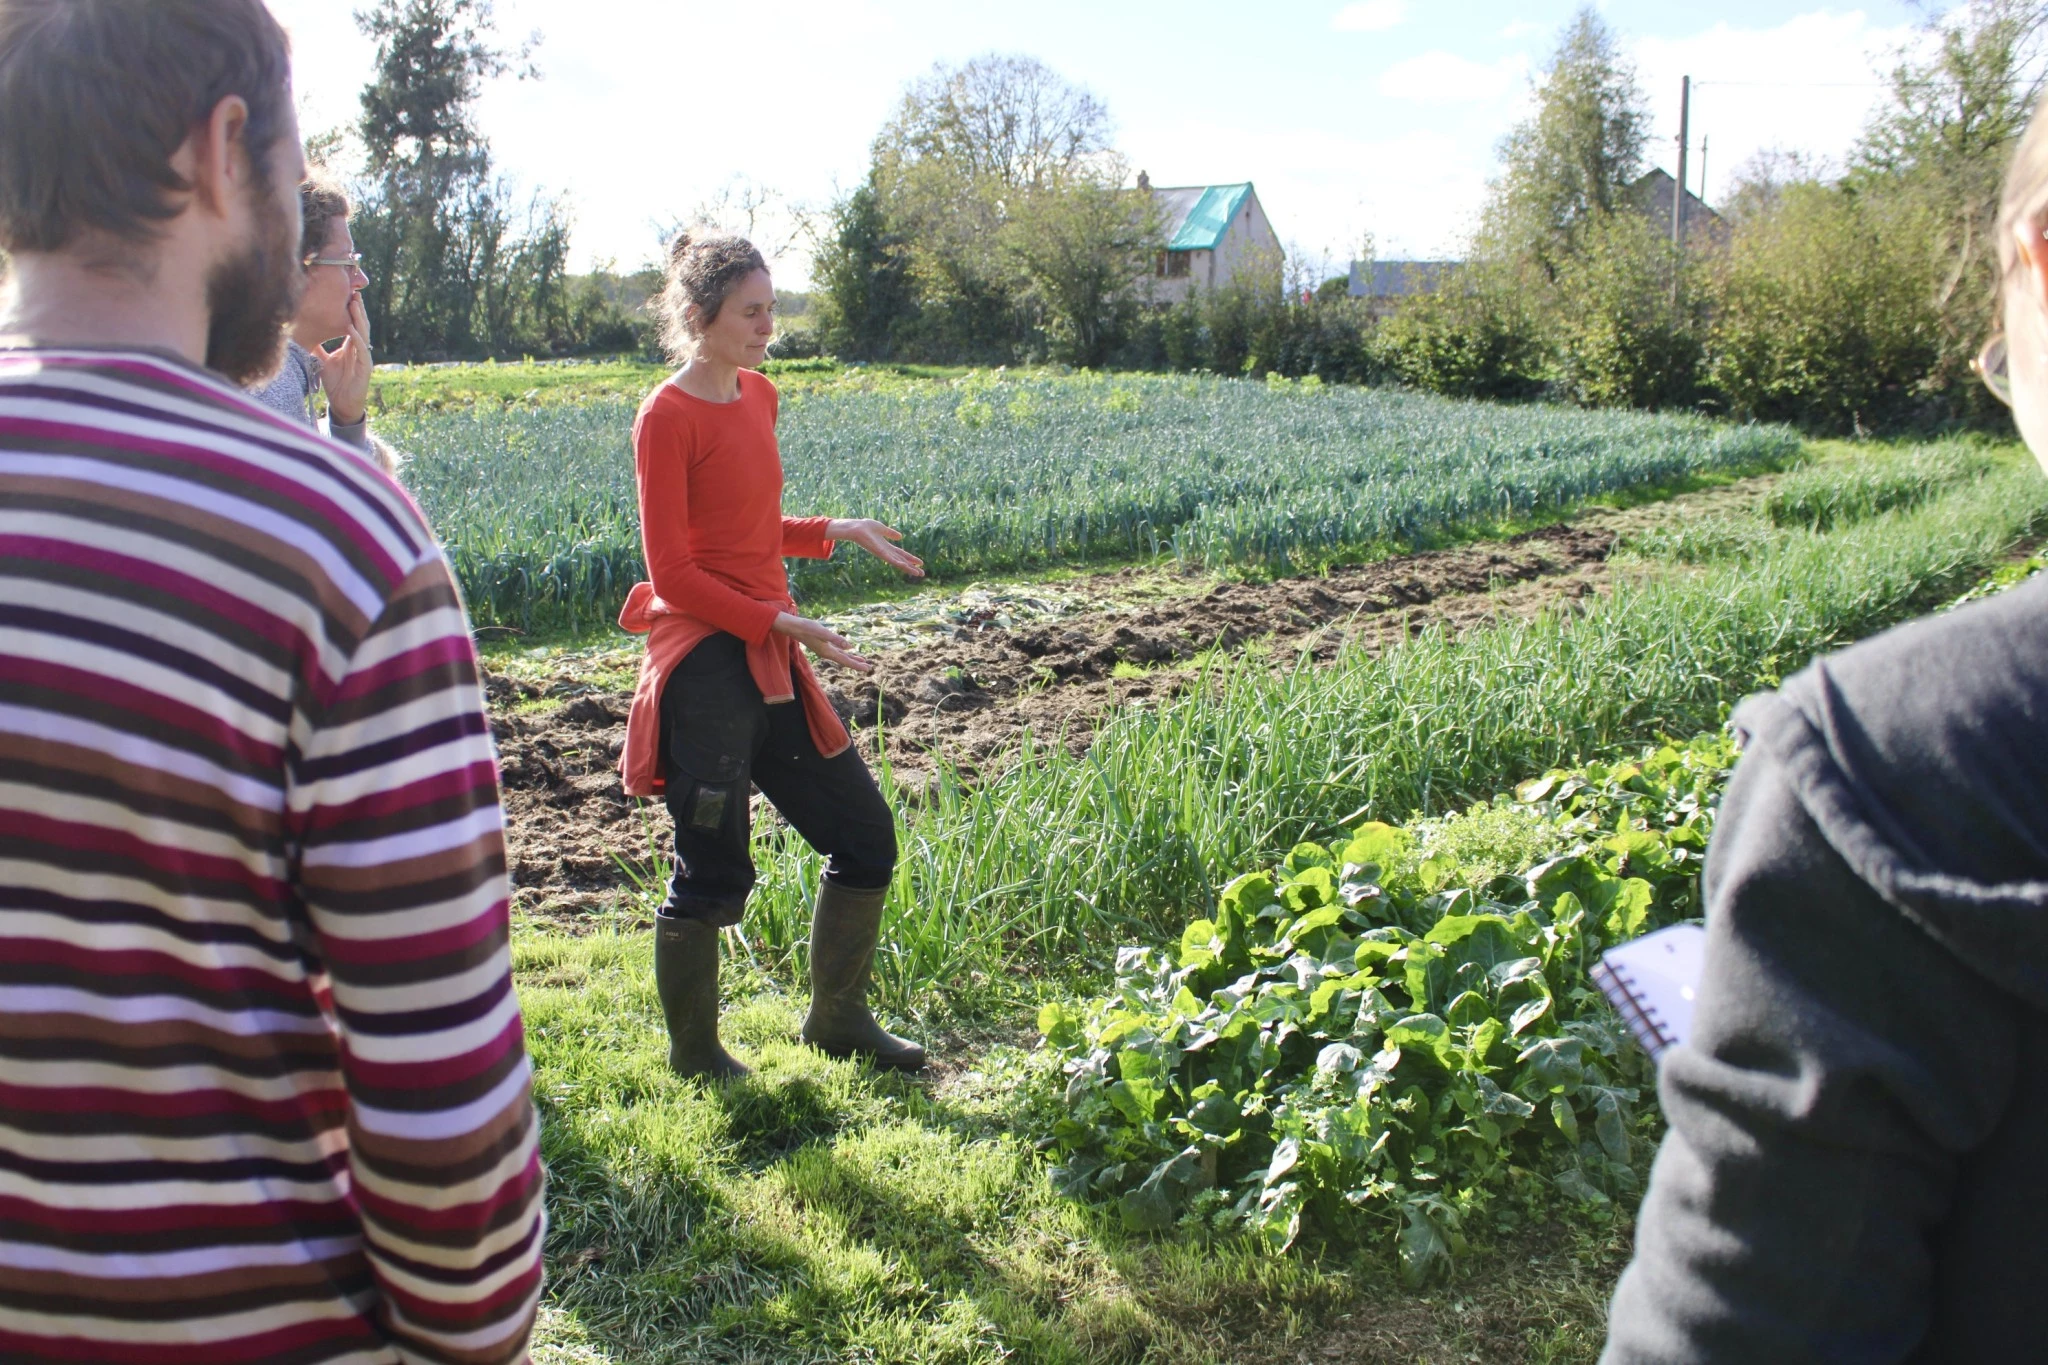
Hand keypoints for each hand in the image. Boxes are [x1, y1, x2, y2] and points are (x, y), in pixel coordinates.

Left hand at [322, 292, 373, 426]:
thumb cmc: (335, 383)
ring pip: (364, 334)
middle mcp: (360, 350)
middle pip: (361, 325)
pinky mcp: (365, 367)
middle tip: (353, 292)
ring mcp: (364, 358)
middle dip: (358, 309)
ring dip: (359, 319)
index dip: (352, 311)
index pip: (354, 324)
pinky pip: (362, 350)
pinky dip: (357, 339)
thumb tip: (303, 334)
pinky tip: (351, 328)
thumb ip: (317, 348)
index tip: (347, 295)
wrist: (342, 403)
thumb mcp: (322, 361)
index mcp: (352, 347)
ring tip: (354, 304)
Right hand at [773, 612, 872, 672]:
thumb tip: (850, 646)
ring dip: (851, 658)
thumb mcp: (823, 632)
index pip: (846, 661)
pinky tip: (847, 650)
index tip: (867, 668)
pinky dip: (844, 652)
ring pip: (841, 656)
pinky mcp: (822, 645)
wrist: (793, 627)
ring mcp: (824, 649)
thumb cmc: (807, 628)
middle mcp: (827, 653)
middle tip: (868, 668)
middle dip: (856, 664)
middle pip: (845, 660)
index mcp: (828, 652)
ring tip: (861, 660)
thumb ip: (836, 639)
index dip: (857, 665)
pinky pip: (837, 651)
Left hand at [827, 518, 923, 578]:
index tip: (921, 563)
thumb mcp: (882, 529)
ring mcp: (882, 553)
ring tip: (918, 573)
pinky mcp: (878, 552)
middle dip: (912, 567)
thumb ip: (891, 533)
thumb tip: (900, 537)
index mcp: (887, 547)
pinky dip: (897, 562)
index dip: (911, 558)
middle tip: (922, 574)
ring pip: (898, 562)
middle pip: (902, 561)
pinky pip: (889, 558)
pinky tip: (904, 566)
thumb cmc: (865, 527)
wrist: (855, 528)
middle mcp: (885, 552)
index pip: (902, 554)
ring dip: (908, 568)